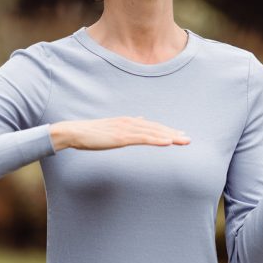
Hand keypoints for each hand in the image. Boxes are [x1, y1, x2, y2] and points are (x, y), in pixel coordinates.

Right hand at [49, 116, 190, 150]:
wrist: (75, 132)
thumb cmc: (90, 133)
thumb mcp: (111, 128)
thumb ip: (126, 125)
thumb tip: (139, 120)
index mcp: (127, 121)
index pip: (151, 126)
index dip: (166, 130)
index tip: (179, 135)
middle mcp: (129, 122)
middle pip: (156, 128)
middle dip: (173, 133)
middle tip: (188, 139)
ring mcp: (126, 129)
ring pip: (153, 132)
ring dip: (170, 136)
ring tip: (183, 141)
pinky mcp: (122, 137)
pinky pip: (144, 138)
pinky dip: (157, 139)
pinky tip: (168, 142)